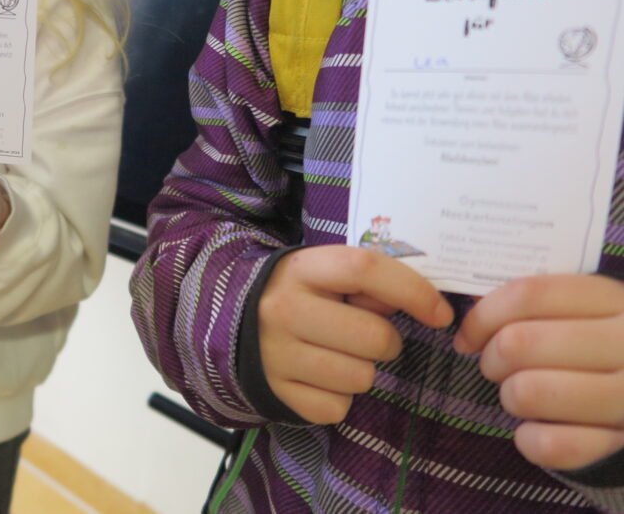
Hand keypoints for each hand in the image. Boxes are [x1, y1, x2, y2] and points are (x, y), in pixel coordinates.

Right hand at [260, 245, 453, 423]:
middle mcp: (283, 309)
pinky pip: (335, 408)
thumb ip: (372, 283)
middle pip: (373, 336)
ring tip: (341, 355)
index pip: (365, 270)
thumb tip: (424, 306)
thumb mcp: (328, 274)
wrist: (237, 319)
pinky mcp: (276, 390)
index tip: (440, 314)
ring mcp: (275, 353)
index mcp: (301, 270)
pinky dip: (338, 398)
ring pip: (360, 378)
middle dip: (387, 341)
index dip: (412, 291)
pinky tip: (321, 378)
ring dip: (363, 371)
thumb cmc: (304, 294)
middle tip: (371, 337)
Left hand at [455, 274, 623, 470]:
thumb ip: (535, 307)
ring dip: (511, 398)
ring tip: (525, 396)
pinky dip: (530, 440)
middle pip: (517, 343)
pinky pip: (550, 444)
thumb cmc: (604, 347)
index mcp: (613, 299)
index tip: (469, 338)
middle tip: (501, 370)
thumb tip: (469, 334)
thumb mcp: (587, 312)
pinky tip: (538, 432)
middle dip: (492, 361)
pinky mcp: (623, 440)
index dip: (482, 317)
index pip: (527, 295)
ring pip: (528, 392)